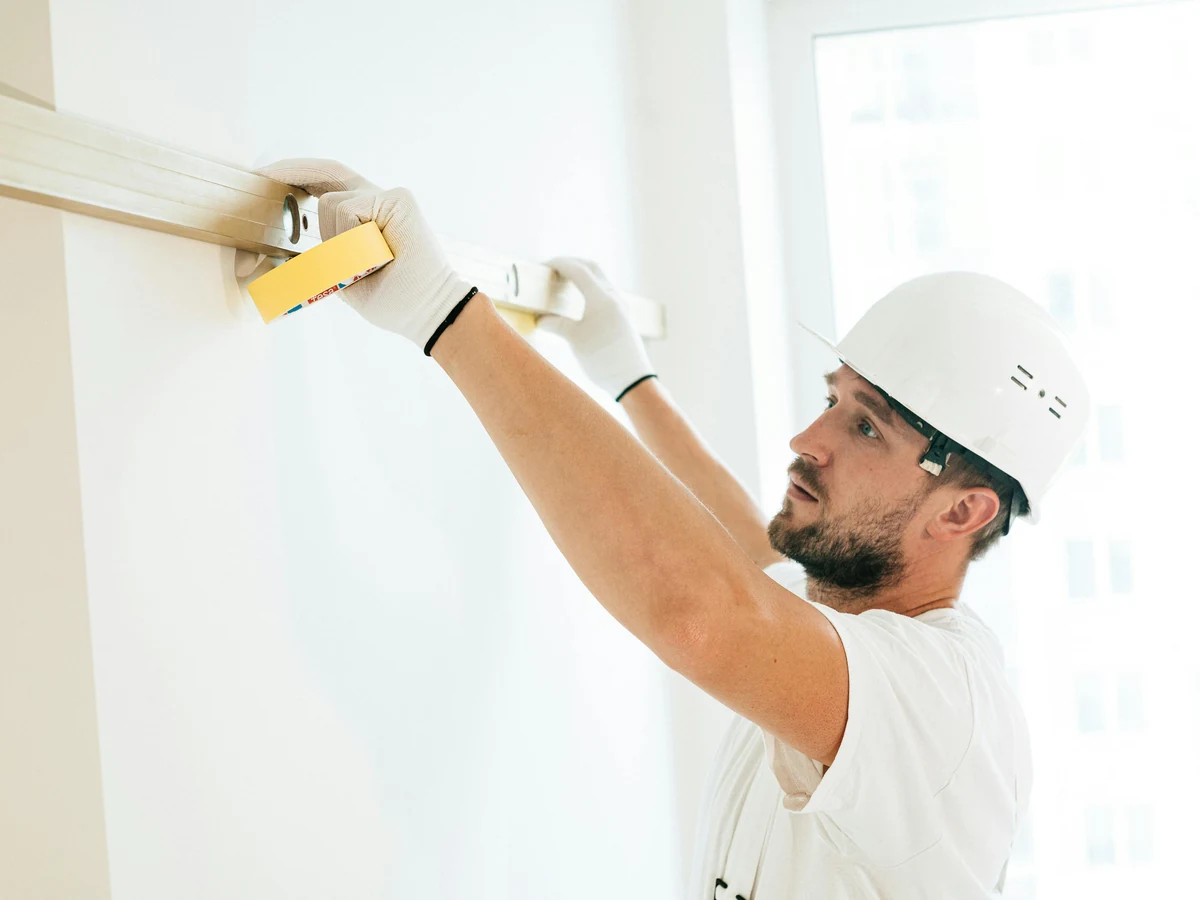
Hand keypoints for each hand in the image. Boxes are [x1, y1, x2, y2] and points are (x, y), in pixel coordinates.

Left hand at [256, 158, 473, 350]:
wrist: (428, 312)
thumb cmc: (393, 301)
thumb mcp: (344, 278)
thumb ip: (322, 257)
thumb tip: (281, 253)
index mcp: (366, 217)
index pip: (328, 182)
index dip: (299, 171)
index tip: (267, 172)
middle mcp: (378, 200)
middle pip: (326, 182)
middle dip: (296, 178)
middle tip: (269, 182)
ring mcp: (389, 197)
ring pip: (331, 204)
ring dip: (339, 244)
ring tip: (368, 266)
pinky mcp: (398, 199)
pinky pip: (350, 212)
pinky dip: (352, 242)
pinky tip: (375, 257)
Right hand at [542, 257, 655, 399]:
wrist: (631, 379)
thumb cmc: (603, 359)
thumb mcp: (575, 340)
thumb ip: (557, 325)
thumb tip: (541, 320)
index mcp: (601, 298)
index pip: (578, 270)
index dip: (559, 264)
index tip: (544, 266)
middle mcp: (614, 296)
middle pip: (592, 267)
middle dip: (571, 263)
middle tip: (553, 268)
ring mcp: (621, 304)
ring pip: (600, 277)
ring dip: (582, 273)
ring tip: (564, 281)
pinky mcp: (623, 314)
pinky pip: (605, 290)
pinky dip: (590, 286)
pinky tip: (580, 297)